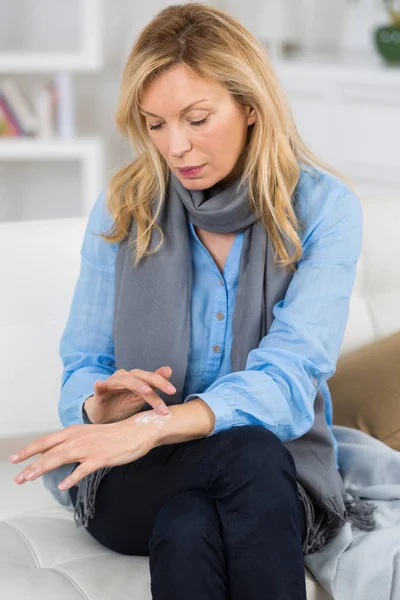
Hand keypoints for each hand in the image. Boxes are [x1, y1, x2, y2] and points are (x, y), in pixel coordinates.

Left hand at [9, 411, 165, 490]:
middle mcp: (78, 438)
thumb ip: (72, 444)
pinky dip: (71, 478)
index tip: (14, 459)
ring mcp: (89, 448)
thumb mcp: (88, 435)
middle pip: (49, 451)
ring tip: (28, 478)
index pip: (46, 441)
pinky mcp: (101, 458)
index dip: (29, 450)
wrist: (136, 431)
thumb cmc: (113, 435)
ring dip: (42, 469)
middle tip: (17, 477)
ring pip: (60, 458)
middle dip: (30, 464)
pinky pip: (83, 469)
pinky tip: (63, 486)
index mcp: (73, 432)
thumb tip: (56, 454)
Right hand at [85, 366, 175, 423]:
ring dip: (136, 384)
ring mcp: (111, 383)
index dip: (163, 383)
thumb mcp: (141, 397)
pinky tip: (99, 384)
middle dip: (155, 384)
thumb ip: (154, 385)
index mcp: (136, 379)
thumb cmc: (124, 404)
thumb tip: (169, 369)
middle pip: (140, 377)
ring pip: (124, 381)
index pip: (151, 379)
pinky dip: (99, 385)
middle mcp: (125, 377)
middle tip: (169, 392)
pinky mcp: (100, 392)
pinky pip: (99, 387)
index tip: (173, 391)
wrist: (104, 416)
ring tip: (146, 390)